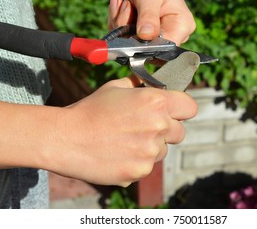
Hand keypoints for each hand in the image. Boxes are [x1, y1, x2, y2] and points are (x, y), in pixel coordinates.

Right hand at [46, 77, 196, 185]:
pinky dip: (137, 161)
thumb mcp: (116, 88)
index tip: (174, 111)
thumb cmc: (90, 110)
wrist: (66, 138)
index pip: (190, 107)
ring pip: (163, 150)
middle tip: (144, 127)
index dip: (181, 108)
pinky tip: (118, 153)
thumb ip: (142, 85)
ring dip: (151, 146)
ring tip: (125, 140)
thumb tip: (155, 84)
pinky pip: (147, 166)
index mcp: (155, 102)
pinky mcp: (140, 171)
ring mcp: (150, 152)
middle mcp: (158, 126)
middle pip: (180, 132)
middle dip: (167, 129)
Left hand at [108, 0, 195, 44]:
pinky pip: (123, 36)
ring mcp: (155, 34)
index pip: (166, 49)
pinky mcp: (141, 33)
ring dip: (120, 22)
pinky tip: (120, 4)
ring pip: (130, 42)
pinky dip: (117, 21)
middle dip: (128, 29)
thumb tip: (146, 36)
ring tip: (124, 2)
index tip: (131, 33)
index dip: (146, 46)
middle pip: (145, 48)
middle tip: (126, 6)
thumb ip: (149, 18)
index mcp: (182, 26)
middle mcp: (171, 33)